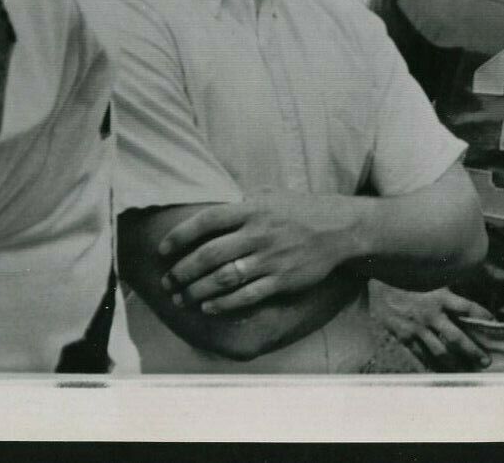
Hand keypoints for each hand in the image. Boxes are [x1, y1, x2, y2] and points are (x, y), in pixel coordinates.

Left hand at [158, 192, 360, 313]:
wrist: (341, 228)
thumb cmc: (302, 210)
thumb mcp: (273, 195)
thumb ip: (244, 201)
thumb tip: (217, 204)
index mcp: (253, 209)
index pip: (207, 221)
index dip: (180, 236)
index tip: (163, 250)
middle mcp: (259, 233)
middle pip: (209, 254)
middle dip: (182, 271)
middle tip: (167, 282)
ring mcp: (271, 258)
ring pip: (224, 278)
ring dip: (197, 291)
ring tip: (181, 298)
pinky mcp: (283, 279)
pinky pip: (247, 295)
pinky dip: (224, 304)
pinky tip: (208, 307)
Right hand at [371, 284, 493, 371]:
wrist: (376, 281)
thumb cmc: (404, 275)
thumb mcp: (428, 276)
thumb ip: (445, 288)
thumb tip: (461, 295)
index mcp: (440, 296)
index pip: (468, 307)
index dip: (482, 315)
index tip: (493, 322)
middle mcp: (431, 315)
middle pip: (457, 338)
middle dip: (473, 351)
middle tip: (486, 362)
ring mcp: (417, 329)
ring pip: (440, 352)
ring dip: (455, 364)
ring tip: (467, 372)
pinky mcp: (404, 337)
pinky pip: (420, 356)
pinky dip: (431, 366)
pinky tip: (439, 373)